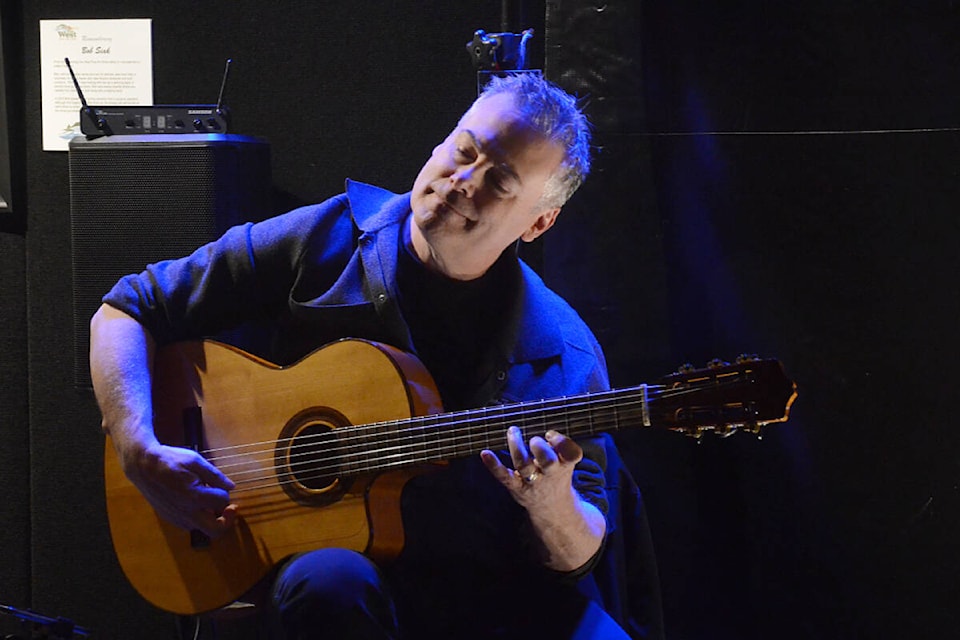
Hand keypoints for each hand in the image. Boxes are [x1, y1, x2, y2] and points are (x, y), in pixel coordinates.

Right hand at [121, 440, 237, 537]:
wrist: (142, 467)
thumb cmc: (169, 461)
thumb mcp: (195, 461)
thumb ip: (215, 475)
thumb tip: (231, 486)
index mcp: (194, 496)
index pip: (222, 501)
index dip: (225, 493)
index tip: (223, 486)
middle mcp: (186, 512)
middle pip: (216, 530)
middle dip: (227, 520)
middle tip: (230, 508)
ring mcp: (177, 518)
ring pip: (203, 527)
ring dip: (211, 517)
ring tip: (208, 498)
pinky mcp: (170, 519)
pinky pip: (191, 524)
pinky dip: (199, 516)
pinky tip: (195, 501)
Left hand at [480, 426, 583, 509]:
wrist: (551, 507)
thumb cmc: (555, 475)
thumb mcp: (565, 462)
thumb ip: (560, 446)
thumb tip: (547, 431)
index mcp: (565, 465)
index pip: (572, 453)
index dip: (562, 442)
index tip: (550, 434)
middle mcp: (551, 475)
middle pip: (547, 461)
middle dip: (539, 447)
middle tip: (533, 439)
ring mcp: (532, 483)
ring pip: (524, 466)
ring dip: (517, 447)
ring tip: (513, 431)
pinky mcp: (516, 487)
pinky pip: (504, 476)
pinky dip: (493, 465)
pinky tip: (485, 453)